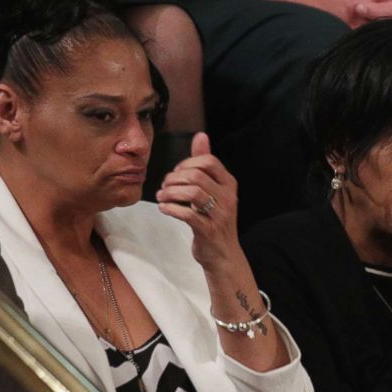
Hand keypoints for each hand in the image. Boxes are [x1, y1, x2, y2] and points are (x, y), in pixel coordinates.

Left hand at [156, 133, 241, 269]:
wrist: (223, 255)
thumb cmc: (215, 220)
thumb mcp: (214, 190)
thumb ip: (206, 164)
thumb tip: (201, 135)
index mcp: (229, 184)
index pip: (209, 161)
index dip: (188, 163)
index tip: (176, 173)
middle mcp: (227, 197)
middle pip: (197, 175)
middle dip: (174, 178)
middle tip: (164, 186)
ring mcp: (219, 214)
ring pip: (192, 193)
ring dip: (170, 193)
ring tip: (161, 197)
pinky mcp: (208, 230)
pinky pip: (187, 214)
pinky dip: (170, 209)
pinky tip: (164, 209)